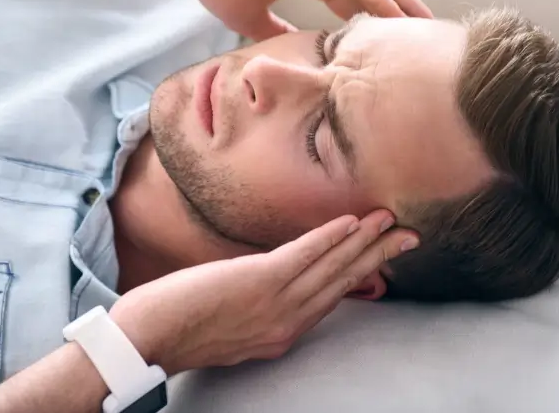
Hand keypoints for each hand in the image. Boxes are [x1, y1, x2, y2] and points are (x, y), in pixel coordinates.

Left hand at [109, 210, 417, 375]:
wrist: (149, 338)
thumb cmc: (178, 327)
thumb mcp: (230, 327)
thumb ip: (257, 310)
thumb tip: (264, 286)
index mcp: (282, 332)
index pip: (331, 299)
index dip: (359, 275)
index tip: (381, 258)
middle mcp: (287, 322)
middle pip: (342, 284)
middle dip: (377, 257)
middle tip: (409, 236)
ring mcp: (275, 303)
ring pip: (331, 268)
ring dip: (363, 241)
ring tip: (389, 220)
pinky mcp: (259, 283)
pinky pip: (304, 256)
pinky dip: (330, 238)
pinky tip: (350, 221)